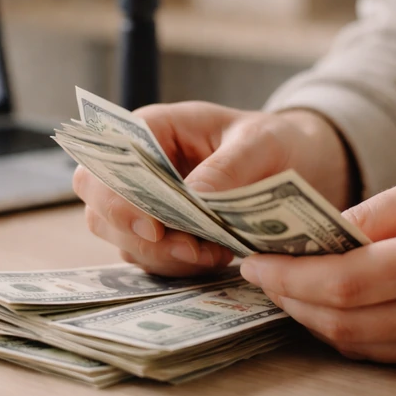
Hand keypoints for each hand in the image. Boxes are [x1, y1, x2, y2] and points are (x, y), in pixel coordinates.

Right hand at [73, 101, 351, 276]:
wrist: (295, 163)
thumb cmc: (271, 140)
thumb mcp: (260, 142)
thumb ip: (227, 167)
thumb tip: (195, 198)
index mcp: (152, 128)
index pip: (107, 159)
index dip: (115, 195)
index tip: (154, 227)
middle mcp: (138, 166)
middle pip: (101, 207)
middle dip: (139, 237)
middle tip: (191, 250)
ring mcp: (144, 203)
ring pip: (123, 240)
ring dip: (164, 256)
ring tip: (214, 254)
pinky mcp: (160, 233)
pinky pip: (150, 259)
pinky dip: (178, 267)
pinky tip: (214, 258)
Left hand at [241, 171, 395, 365]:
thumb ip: (378, 212)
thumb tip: (317, 234)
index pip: (347, 281)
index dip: (290, 276)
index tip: (254, 262)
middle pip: (345, 322)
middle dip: (289, 300)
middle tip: (260, 276)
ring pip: (362, 345)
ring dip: (312, 320)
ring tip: (286, 289)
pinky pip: (389, 353)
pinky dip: (348, 332)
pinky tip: (328, 307)